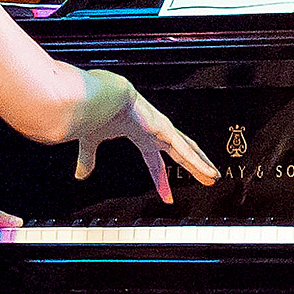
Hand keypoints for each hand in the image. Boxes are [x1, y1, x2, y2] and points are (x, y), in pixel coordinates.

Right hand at [71, 71, 218, 203]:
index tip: (166, 196)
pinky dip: (196, 160)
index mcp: (140, 136)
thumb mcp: (91, 142)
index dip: (161, 180)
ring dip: (201, 165)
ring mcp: (162, 130)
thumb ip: (88, 159)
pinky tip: (206, 169)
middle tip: (207, 179)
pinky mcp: (164, 128)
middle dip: (194, 167)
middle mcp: (155, 132)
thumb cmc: (96, 112)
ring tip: (214, 176)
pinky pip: (184, 148)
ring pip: (188, 151)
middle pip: (181, 155)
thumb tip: (80, 175)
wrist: (99, 97)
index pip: (155, 163)